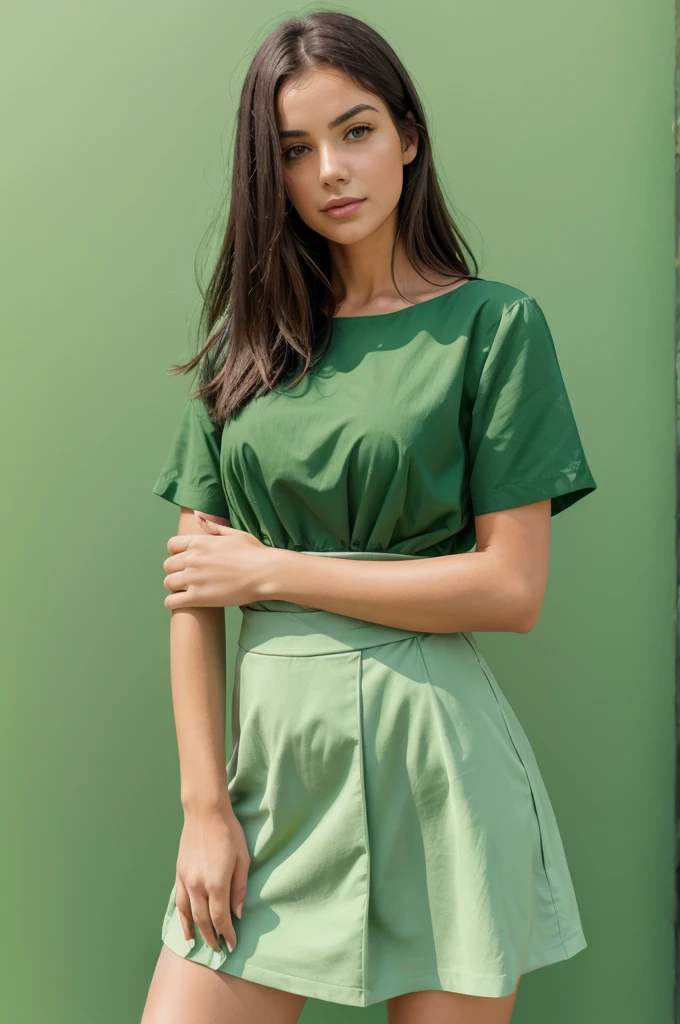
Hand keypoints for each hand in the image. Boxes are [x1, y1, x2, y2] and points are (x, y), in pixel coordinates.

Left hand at [162, 512, 271, 609]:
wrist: (265, 573)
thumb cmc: (253, 552)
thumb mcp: (233, 533)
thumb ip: (212, 525)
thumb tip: (197, 514)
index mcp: (199, 542)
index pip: (171, 546)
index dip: (176, 554)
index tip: (186, 561)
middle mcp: (192, 558)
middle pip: (168, 565)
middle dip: (175, 571)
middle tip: (187, 578)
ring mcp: (193, 578)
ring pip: (168, 583)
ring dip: (174, 588)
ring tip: (185, 591)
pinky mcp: (197, 597)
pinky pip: (171, 602)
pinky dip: (172, 604)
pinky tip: (181, 603)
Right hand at [175, 803, 250, 953]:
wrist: (205, 812)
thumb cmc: (229, 833)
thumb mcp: (243, 859)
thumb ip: (239, 888)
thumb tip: (237, 913)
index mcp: (216, 883)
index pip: (220, 918)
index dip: (226, 934)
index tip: (232, 945)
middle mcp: (197, 885)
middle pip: (203, 920)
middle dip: (212, 937)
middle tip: (219, 950)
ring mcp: (185, 880)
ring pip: (188, 914)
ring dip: (195, 931)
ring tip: (201, 945)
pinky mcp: (179, 874)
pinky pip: (179, 902)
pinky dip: (182, 917)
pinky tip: (186, 926)